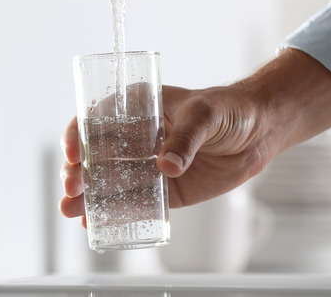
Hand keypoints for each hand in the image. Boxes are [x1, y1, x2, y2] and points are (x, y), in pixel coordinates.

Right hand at [59, 49, 330, 224]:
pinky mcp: (164, 189)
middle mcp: (135, 136)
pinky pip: (136, 202)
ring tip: (71, 210)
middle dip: (77, 171)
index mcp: (137, 107)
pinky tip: (95, 223)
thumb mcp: (205, 114)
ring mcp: (147, 163)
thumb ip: (186, 139)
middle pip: (95, 154)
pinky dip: (115, 212)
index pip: (96, 118)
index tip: (70, 152)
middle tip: (71, 188)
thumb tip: (165, 166)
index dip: (77, 134)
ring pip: (109, 181)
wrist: (260, 132)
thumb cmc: (230, 109)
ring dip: (87, 196)